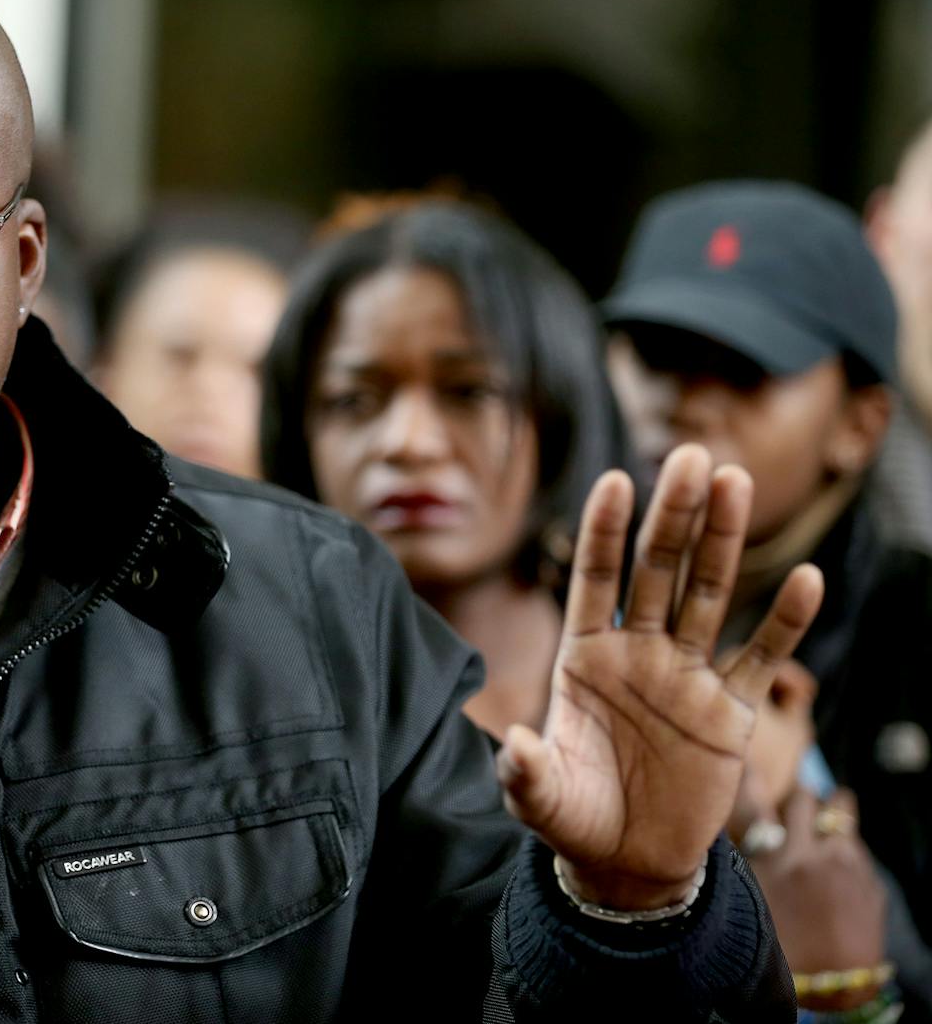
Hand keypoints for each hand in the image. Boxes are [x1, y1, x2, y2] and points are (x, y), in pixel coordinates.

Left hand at [495, 444, 824, 909]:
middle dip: (674, 515)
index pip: (593, 579)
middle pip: (658, 571)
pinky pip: (760, 658)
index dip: (603, 531)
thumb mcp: (541, 798)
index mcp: (584, 657)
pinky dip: (783, 623)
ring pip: (709, 596)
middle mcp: (637, 652)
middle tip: (692, 455)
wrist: (628, 861)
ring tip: (736, 482)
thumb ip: (526, 772)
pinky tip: (805, 579)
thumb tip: (511, 747)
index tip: (615, 479)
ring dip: (724, 541)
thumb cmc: (575, 816)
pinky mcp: (729, 711)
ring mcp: (686, 675)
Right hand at [749, 789, 885, 1010]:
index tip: (785, 801)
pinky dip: (849, 860)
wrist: (827, 981)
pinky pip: (861, 860)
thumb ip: (754, 850)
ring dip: (836, 831)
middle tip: (808, 815)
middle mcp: (828, 852)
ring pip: (852, 830)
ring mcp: (857, 869)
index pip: (798, 798)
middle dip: (821, 803)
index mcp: (792, 851)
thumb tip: (756, 824)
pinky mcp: (875, 888)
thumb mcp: (751, 887)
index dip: (791, 796)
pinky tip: (837, 881)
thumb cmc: (777, 937)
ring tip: (822, 851)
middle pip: (835, 802)